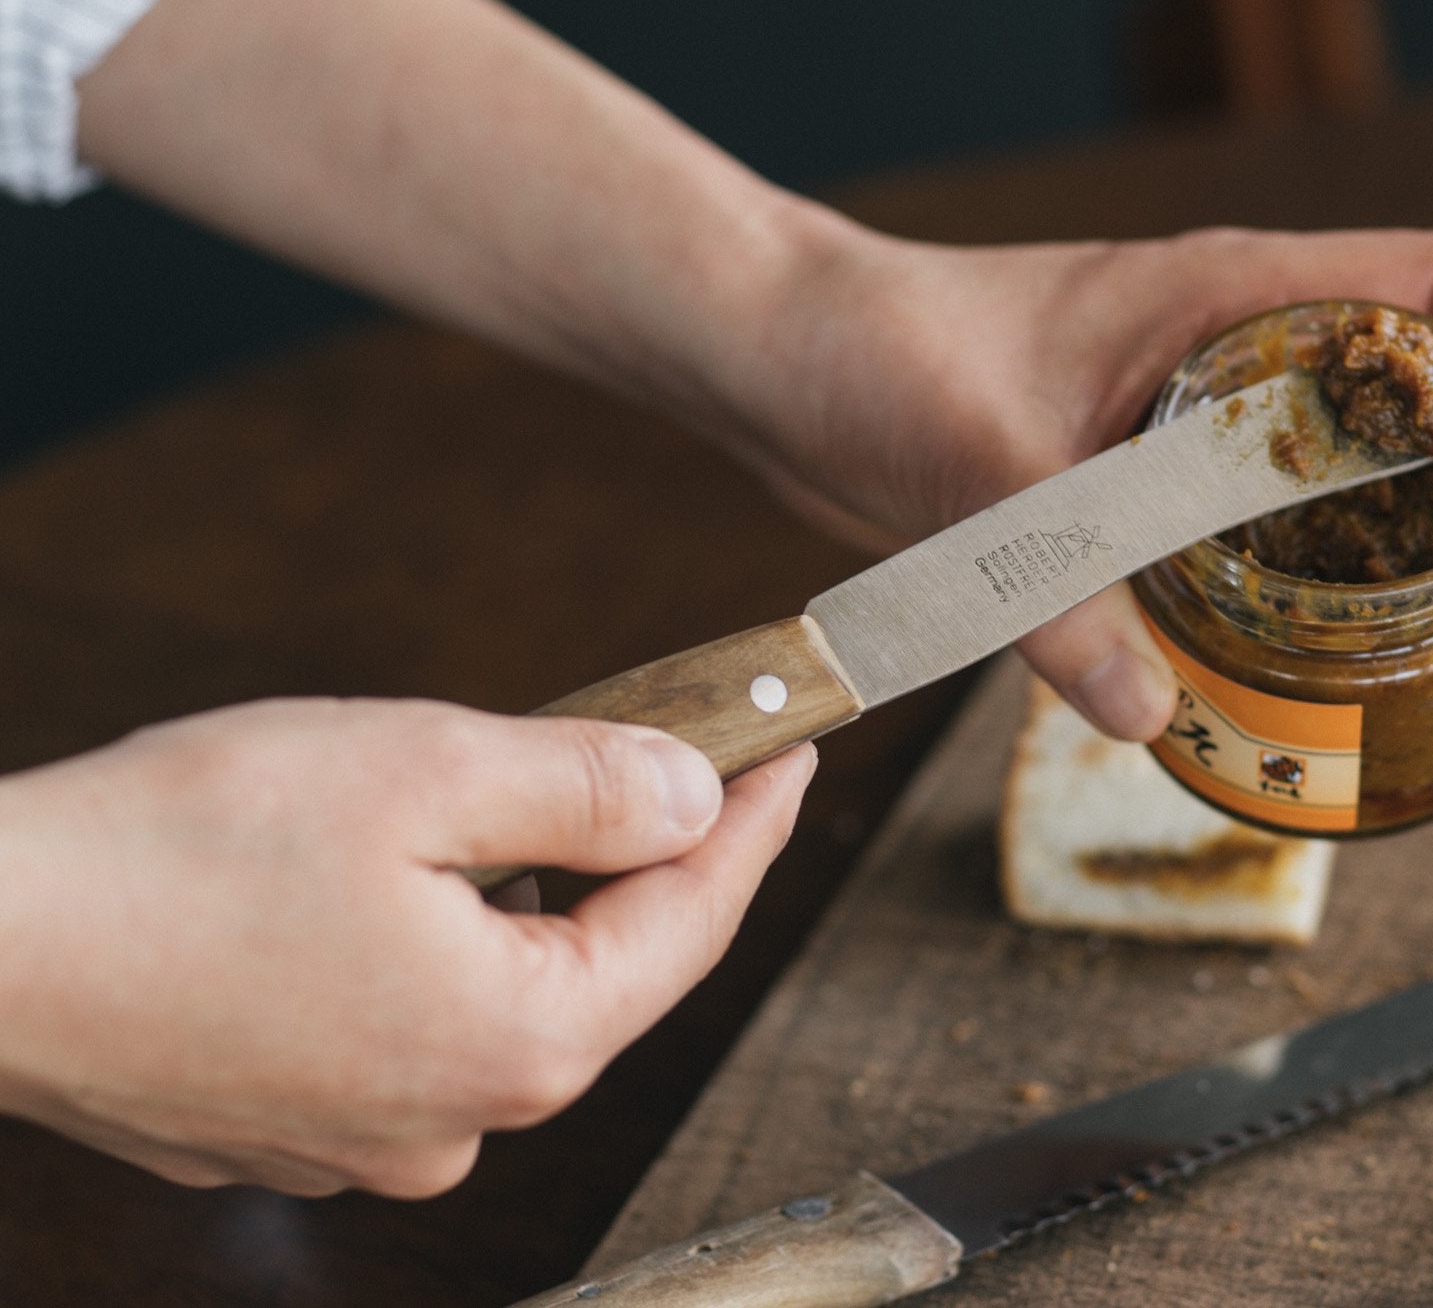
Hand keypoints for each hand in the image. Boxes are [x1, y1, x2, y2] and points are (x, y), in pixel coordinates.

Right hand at [0, 698, 812, 1196]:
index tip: (790, 755)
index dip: (755, 825)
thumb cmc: (180, 853)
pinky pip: (415, 1024)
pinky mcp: (293, 1126)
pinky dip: (439, 946)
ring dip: (532, 898)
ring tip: (522, 800)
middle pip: (610, 966)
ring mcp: (369, 1138)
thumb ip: (589, 788)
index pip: (693, 922)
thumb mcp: (425, 772)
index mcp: (521, 1040)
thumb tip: (693, 798)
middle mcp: (459, 1120)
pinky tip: (401, 880)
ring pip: (509, 992)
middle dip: (645, 857)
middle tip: (675, 755)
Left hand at [719, 224, 1432, 741]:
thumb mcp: (976, 478)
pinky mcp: (1145, 466)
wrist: (786, 360)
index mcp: (1225, 292)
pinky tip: (1313, 641)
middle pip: (1429, 370)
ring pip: (1356, 443)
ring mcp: (1193, 403)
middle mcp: (1232, 340)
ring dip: (1418, 515)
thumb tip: (1151, 717)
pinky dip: (1315, 556)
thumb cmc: (875, 361)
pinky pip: (1269, 502)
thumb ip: (1058, 597)